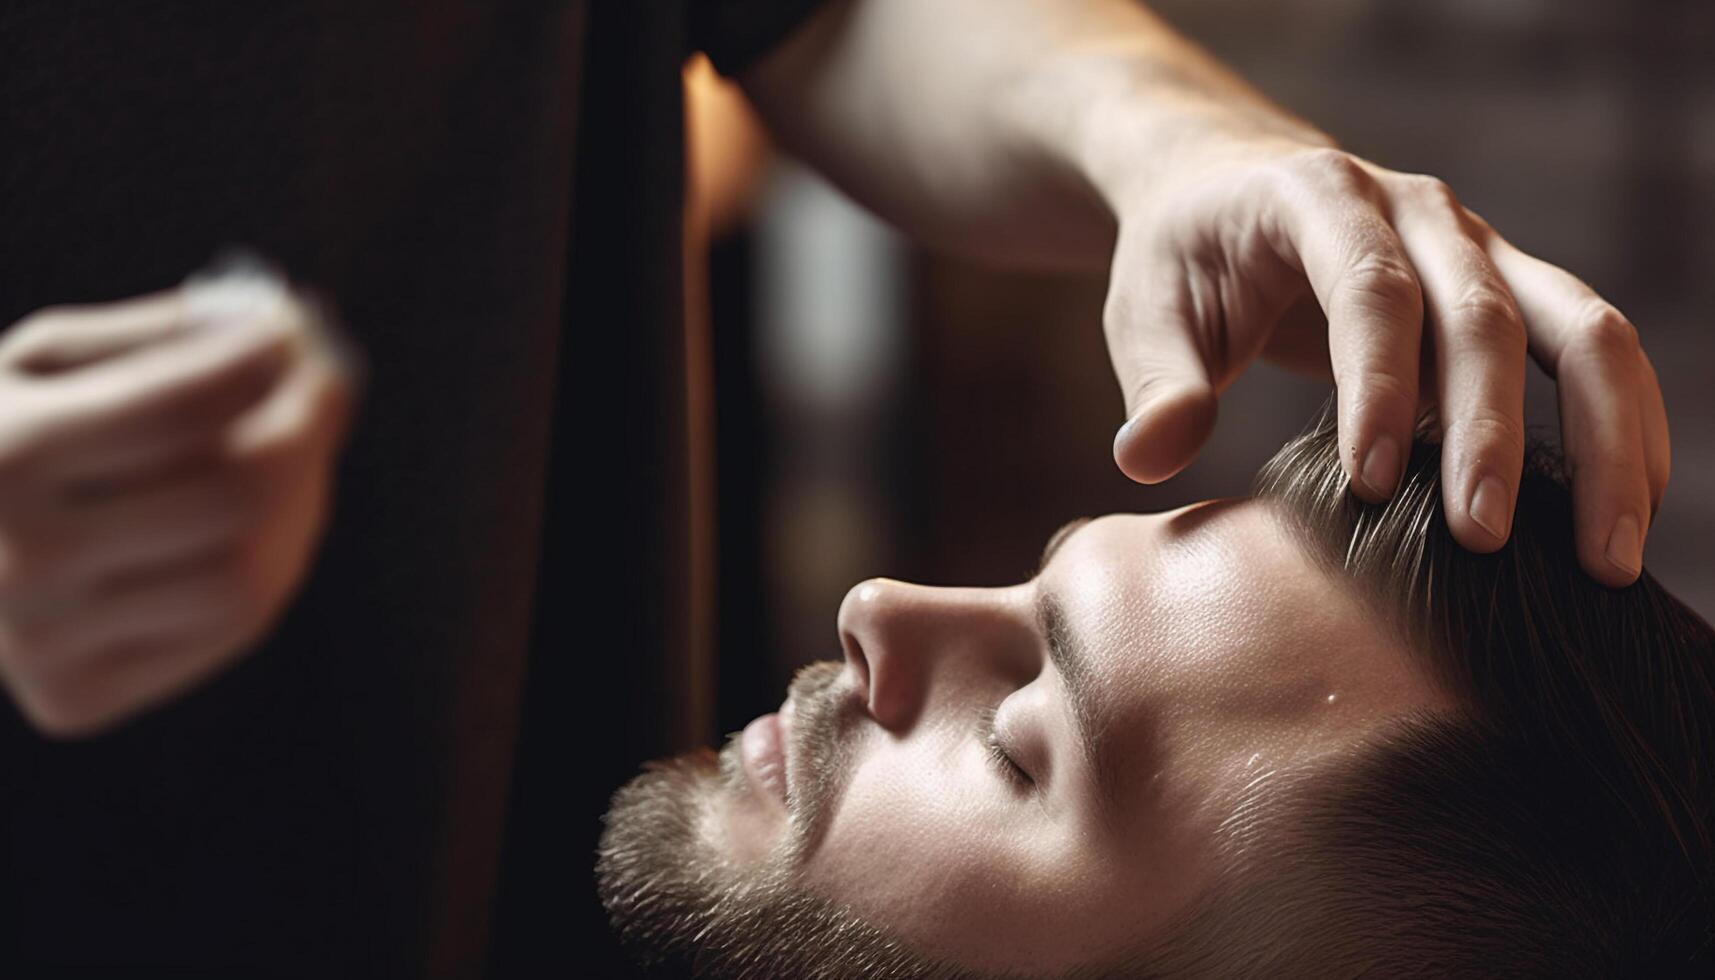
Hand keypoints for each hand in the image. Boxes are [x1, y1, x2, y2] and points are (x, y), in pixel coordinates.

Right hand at [0, 276, 355, 735]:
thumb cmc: (10, 433)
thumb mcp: (52, 361)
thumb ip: (164, 335)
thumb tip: (283, 323)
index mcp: (5, 452)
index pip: (179, 406)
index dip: (259, 362)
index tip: (292, 333)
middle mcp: (16, 559)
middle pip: (233, 494)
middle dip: (303, 428)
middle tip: (325, 388)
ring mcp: (42, 640)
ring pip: (245, 576)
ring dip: (299, 504)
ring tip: (294, 459)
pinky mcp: (75, 697)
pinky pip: (230, 629)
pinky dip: (265, 566)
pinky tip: (249, 526)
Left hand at [1101, 140, 1667, 586]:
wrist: (1228, 186)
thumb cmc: (1185, 258)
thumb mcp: (1143, 311)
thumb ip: (1153, 385)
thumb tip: (1147, 458)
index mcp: (1318, 197)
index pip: (1367, 287)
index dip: (1377, 384)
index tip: (1370, 484)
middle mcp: (1418, 210)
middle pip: (1482, 314)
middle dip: (1490, 433)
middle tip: (1483, 540)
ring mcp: (1479, 246)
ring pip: (1577, 328)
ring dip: (1604, 439)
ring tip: (1607, 556)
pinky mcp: (1512, 288)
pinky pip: (1591, 349)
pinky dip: (1621, 427)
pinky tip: (1624, 515)